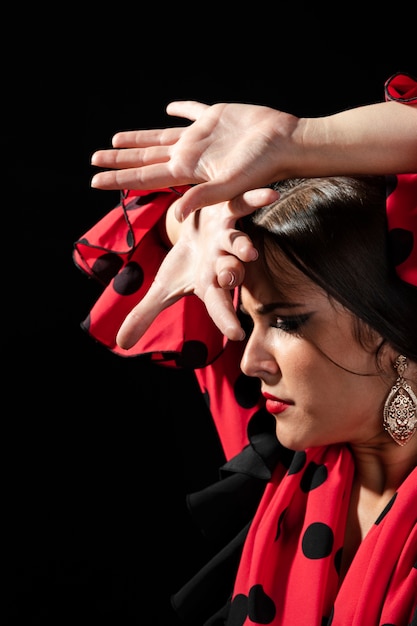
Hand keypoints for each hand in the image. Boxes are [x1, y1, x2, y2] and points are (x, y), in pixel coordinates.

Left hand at [91, 101, 296, 220]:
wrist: (286, 144)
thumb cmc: (262, 166)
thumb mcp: (230, 185)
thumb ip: (203, 197)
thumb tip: (176, 215)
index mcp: (187, 170)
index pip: (144, 176)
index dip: (118, 179)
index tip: (93, 182)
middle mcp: (189, 155)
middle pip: (145, 157)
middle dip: (119, 159)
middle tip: (93, 158)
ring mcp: (200, 137)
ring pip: (160, 137)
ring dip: (138, 138)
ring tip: (116, 138)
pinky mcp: (215, 117)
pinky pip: (192, 111)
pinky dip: (181, 109)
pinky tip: (169, 109)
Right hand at [116, 187, 277, 349]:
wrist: (200, 229)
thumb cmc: (188, 264)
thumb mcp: (164, 288)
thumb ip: (145, 315)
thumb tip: (121, 344)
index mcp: (209, 282)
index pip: (217, 305)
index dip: (224, 318)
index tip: (234, 334)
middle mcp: (223, 261)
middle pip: (230, 272)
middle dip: (231, 276)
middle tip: (228, 279)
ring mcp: (227, 236)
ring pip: (236, 241)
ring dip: (241, 245)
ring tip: (248, 250)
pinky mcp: (228, 209)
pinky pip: (243, 204)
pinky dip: (254, 199)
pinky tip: (270, 195)